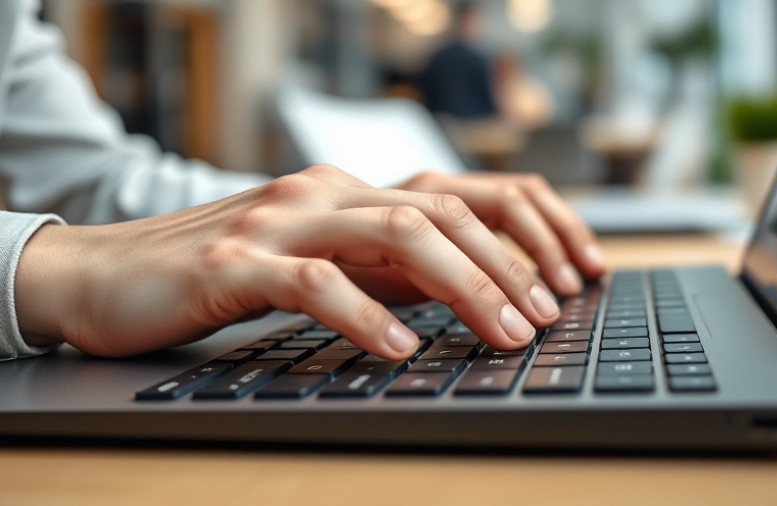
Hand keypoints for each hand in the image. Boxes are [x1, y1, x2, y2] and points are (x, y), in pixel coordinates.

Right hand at [14, 165, 595, 359]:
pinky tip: (402, 351)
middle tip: (549, 316)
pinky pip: (314, 282)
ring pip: (392, 233)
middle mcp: (322, 192)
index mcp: (349, 192)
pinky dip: (366, 316)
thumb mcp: (322, 266)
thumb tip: (469, 289)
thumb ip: (385, 269)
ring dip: (462, 284)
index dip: (529, 230)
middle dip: (508, 263)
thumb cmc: (223, 275)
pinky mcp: (232, 260)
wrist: (107, 273)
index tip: (575, 275)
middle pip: (441, 211)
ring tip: (505, 332)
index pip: (460, 196)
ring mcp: (277, 220)